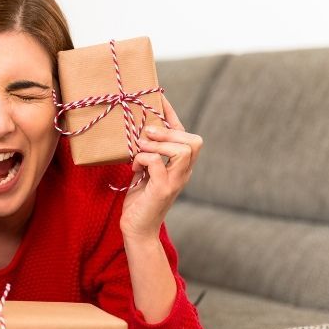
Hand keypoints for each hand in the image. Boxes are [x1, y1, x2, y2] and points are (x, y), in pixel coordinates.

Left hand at [120, 95, 202, 240]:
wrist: (137, 229)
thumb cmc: (139, 201)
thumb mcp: (144, 173)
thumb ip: (148, 156)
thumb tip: (140, 133)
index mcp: (181, 167)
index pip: (186, 136)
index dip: (174, 117)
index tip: (160, 100)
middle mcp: (183, 173)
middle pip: (194, 141)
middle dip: (169, 132)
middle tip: (147, 135)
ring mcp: (175, 182)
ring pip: (182, 150)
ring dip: (157, 145)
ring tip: (139, 152)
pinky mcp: (162, 190)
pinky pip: (156, 163)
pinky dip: (143, 159)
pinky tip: (134, 170)